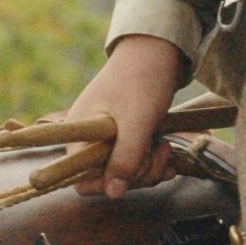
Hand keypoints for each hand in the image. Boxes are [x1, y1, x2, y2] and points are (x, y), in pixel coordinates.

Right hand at [64, 35, 187, 198]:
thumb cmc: (142, 81)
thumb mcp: (136, 123)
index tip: (132, 173)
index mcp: (79, 134)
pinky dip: (153, 160)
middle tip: (157, 154)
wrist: (157, 51)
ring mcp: (107, 137)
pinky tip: (166, 152)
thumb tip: (113, 193)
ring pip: (126, 171)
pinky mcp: (124, 135)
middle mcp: (88, 138)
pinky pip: (135, 160)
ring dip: (150, 167)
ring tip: (164, 147)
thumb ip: (125, 159)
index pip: (81, 179)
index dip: (107, 184)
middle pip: (108, 178)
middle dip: (138, 174)